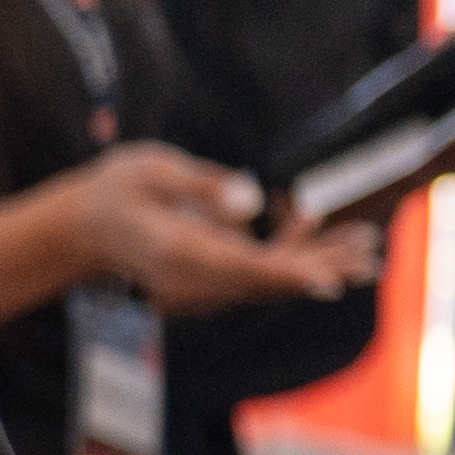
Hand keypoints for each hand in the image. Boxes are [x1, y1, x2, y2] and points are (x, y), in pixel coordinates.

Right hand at [63, 143, 378, 316]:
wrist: (82, 230)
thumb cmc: (113, 191)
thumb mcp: (148, 169)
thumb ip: (200, 184)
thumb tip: (252, 202)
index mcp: (175, 251)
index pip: (239, 269)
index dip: (286, 275)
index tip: (327, 285)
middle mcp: (192, 278)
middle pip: (267, 280)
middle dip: (323, 268)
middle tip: (373, 258)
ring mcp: (202, 283)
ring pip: (270, 279)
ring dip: (319, 263)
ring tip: (369, 247)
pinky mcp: (211, 277)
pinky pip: (259, 270)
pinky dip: (292, 252)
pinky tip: (311, 217)